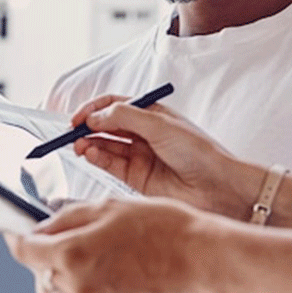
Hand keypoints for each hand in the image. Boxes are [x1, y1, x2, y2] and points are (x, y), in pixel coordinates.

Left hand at [7, 197, 221, 292]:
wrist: (200, 259)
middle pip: (35, 276)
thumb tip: (45, 224)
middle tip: (49, 240)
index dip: (15, 236)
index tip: (16, 231)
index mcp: (72, 255)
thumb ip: (68, 216)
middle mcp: (77, 286)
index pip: (24, 250)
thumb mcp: (110, 205)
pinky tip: (86, 279)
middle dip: (36, 258)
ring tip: (67, 260)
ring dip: (50, 280)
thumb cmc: (166, 229)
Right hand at [71, 95, 261, 217]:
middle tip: (72, 132)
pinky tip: (91, 154)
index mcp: (152, 114)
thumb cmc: (199, 152)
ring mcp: (140, 156)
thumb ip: (125, 117)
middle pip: (106, 126)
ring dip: (89, 143)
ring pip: (105, 146)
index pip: (115, 105)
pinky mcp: (137, 178)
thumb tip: (94, 115)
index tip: (78, 116)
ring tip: (79, 145)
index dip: (94, 108)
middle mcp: (144, 134)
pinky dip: (97, 159)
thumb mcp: (160, 125)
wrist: (218, 187)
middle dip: (87, 127)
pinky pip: (110, 165)